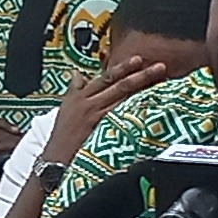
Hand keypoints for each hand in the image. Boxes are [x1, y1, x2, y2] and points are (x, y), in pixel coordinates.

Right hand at [41, 51, 177, 169]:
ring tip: (161, 83)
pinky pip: (122, 118)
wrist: (57, 157)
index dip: (123, 67)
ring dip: (143, 91)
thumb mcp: (65, 106)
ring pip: (124, 100)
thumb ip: (75, 89)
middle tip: (160, 66)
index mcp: (82, 95)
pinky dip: (135, 112)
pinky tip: (150, 108)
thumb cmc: (63, 132)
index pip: (106, 77)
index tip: (139, 59)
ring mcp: (97, 117)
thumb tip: (76, 73)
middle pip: (120, 86)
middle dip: (141, 75)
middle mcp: (90, 103)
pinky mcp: (102, 131)